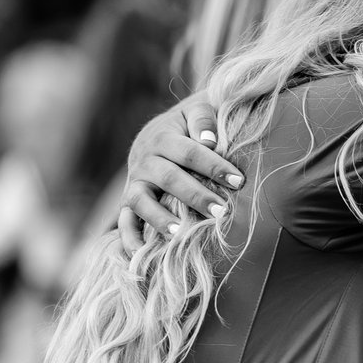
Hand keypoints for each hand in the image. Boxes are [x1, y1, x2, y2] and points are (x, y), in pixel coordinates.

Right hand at [120, 96, 244, 253]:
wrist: (162, 127)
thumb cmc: (191, 122)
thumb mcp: (196, 109)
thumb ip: (203, 119)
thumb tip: (210, 141)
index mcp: (163, 136)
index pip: (190, 152)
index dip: (214, 166)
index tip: (238, 181)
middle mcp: (144, 159)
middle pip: (169, 178)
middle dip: (196, 196)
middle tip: (221, 212)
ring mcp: (134, 181)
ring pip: (140, 201)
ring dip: (159, 218)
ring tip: (182, 234)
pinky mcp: (128, 200)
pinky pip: (124, 221)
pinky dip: (129, 238)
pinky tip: (142, 252)